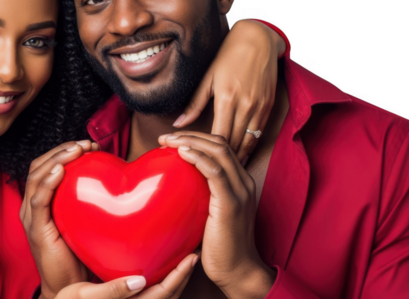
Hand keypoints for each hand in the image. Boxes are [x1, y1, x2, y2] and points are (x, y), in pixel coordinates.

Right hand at [21, 140, 97, 297]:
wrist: (72, 287)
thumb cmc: (81, 254)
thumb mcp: (87, 220)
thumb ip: (92, 200)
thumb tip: (119, 179)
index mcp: (43, 202)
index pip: (46, 166)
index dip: (64, 150)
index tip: (90, 145)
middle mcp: (33, 207)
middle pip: (39, 166)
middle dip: (62, 150)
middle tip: (86, 144)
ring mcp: (32, 218)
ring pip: (36, 177)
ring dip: (56, 159)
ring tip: (76, 150)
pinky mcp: (36, 231)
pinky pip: (38, 201)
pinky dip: (48, 182)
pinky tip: (60, 171)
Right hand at [49, 252, 199, 298]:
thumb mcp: (85, 296)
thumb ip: (113, 291)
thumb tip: (139, 281)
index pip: (164, 293)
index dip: (180, 276)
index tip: (191, 258)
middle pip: (169, 296)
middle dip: (183, 276)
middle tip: (193, 254)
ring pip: (163, 296)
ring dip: (175, 279)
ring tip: (182, 259)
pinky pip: (152, 294)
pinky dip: (162, 282)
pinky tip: (158, 267)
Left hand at [159, 132, 275, 298]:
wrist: (237, 271)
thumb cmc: (219, 247)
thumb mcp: (208, 214)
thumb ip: (198, 196)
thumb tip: (172, 187)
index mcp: (239, 182)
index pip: (219, 147)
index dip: (195, 138)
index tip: (171, 140)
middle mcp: (243, 182)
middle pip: (219, 143)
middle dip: (190, 135)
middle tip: (165, 137)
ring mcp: (240, 191)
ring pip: (218, 151)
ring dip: (190, 141)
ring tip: (168, 141)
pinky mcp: (232, 202)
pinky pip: (215, 171)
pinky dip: (198, 157)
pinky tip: (182, 153)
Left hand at [173, 19, 284, 160]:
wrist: (258, 39)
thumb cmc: (228, 55)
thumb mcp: (208, 77)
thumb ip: (194, 103)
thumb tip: (178, 125)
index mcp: (227, 99)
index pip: (217, 135)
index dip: (208, 152)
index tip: (198, 162)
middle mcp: (246, 105)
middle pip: (233, 142)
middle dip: (222, 159)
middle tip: (210, 174)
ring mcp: (260, 107)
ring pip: (249, 141)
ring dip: (238, 157)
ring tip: (227, 172)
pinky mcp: (269, 105)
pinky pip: (260, 133)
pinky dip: (251, 146)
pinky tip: (242, 155)